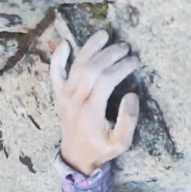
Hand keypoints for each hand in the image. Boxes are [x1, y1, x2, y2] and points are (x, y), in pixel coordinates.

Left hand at [49, 22, 139, 174]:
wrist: (76, 157)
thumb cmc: (101, 149)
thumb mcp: (121, 143)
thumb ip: (128, 120)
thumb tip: (131, 95)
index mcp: (90, 112)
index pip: (106, 80)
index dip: (122, 67)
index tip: (136, 61)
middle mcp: (74, 101)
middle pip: (91, 68)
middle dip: (110, 54)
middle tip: (126, 47)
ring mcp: (64, 96)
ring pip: (76, 66)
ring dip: (90, 48)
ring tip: (105, 35)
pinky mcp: (59, 95)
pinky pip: (54, 73)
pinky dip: (58, 58)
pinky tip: (66, 44)